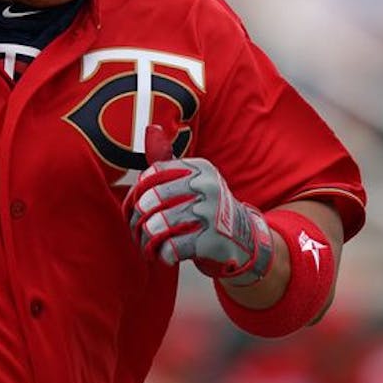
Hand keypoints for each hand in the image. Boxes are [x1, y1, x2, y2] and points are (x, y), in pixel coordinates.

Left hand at [124, 125, 274, 285]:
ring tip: (149, 244)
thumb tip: (151, 127)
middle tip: (138, 229)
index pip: (151, 176)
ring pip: (157, 225)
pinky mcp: (213, 241)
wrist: (245, 239)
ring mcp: (212, 214)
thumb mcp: (193, 179)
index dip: (137, 194)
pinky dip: (162, 254)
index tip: (138, 207)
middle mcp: (207, 186)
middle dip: (138, 219)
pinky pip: (171, 248)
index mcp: (199, 168)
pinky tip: (165, 254)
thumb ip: (168, 159)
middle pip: (151, 201)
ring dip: (147, 239)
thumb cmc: (208, 207)